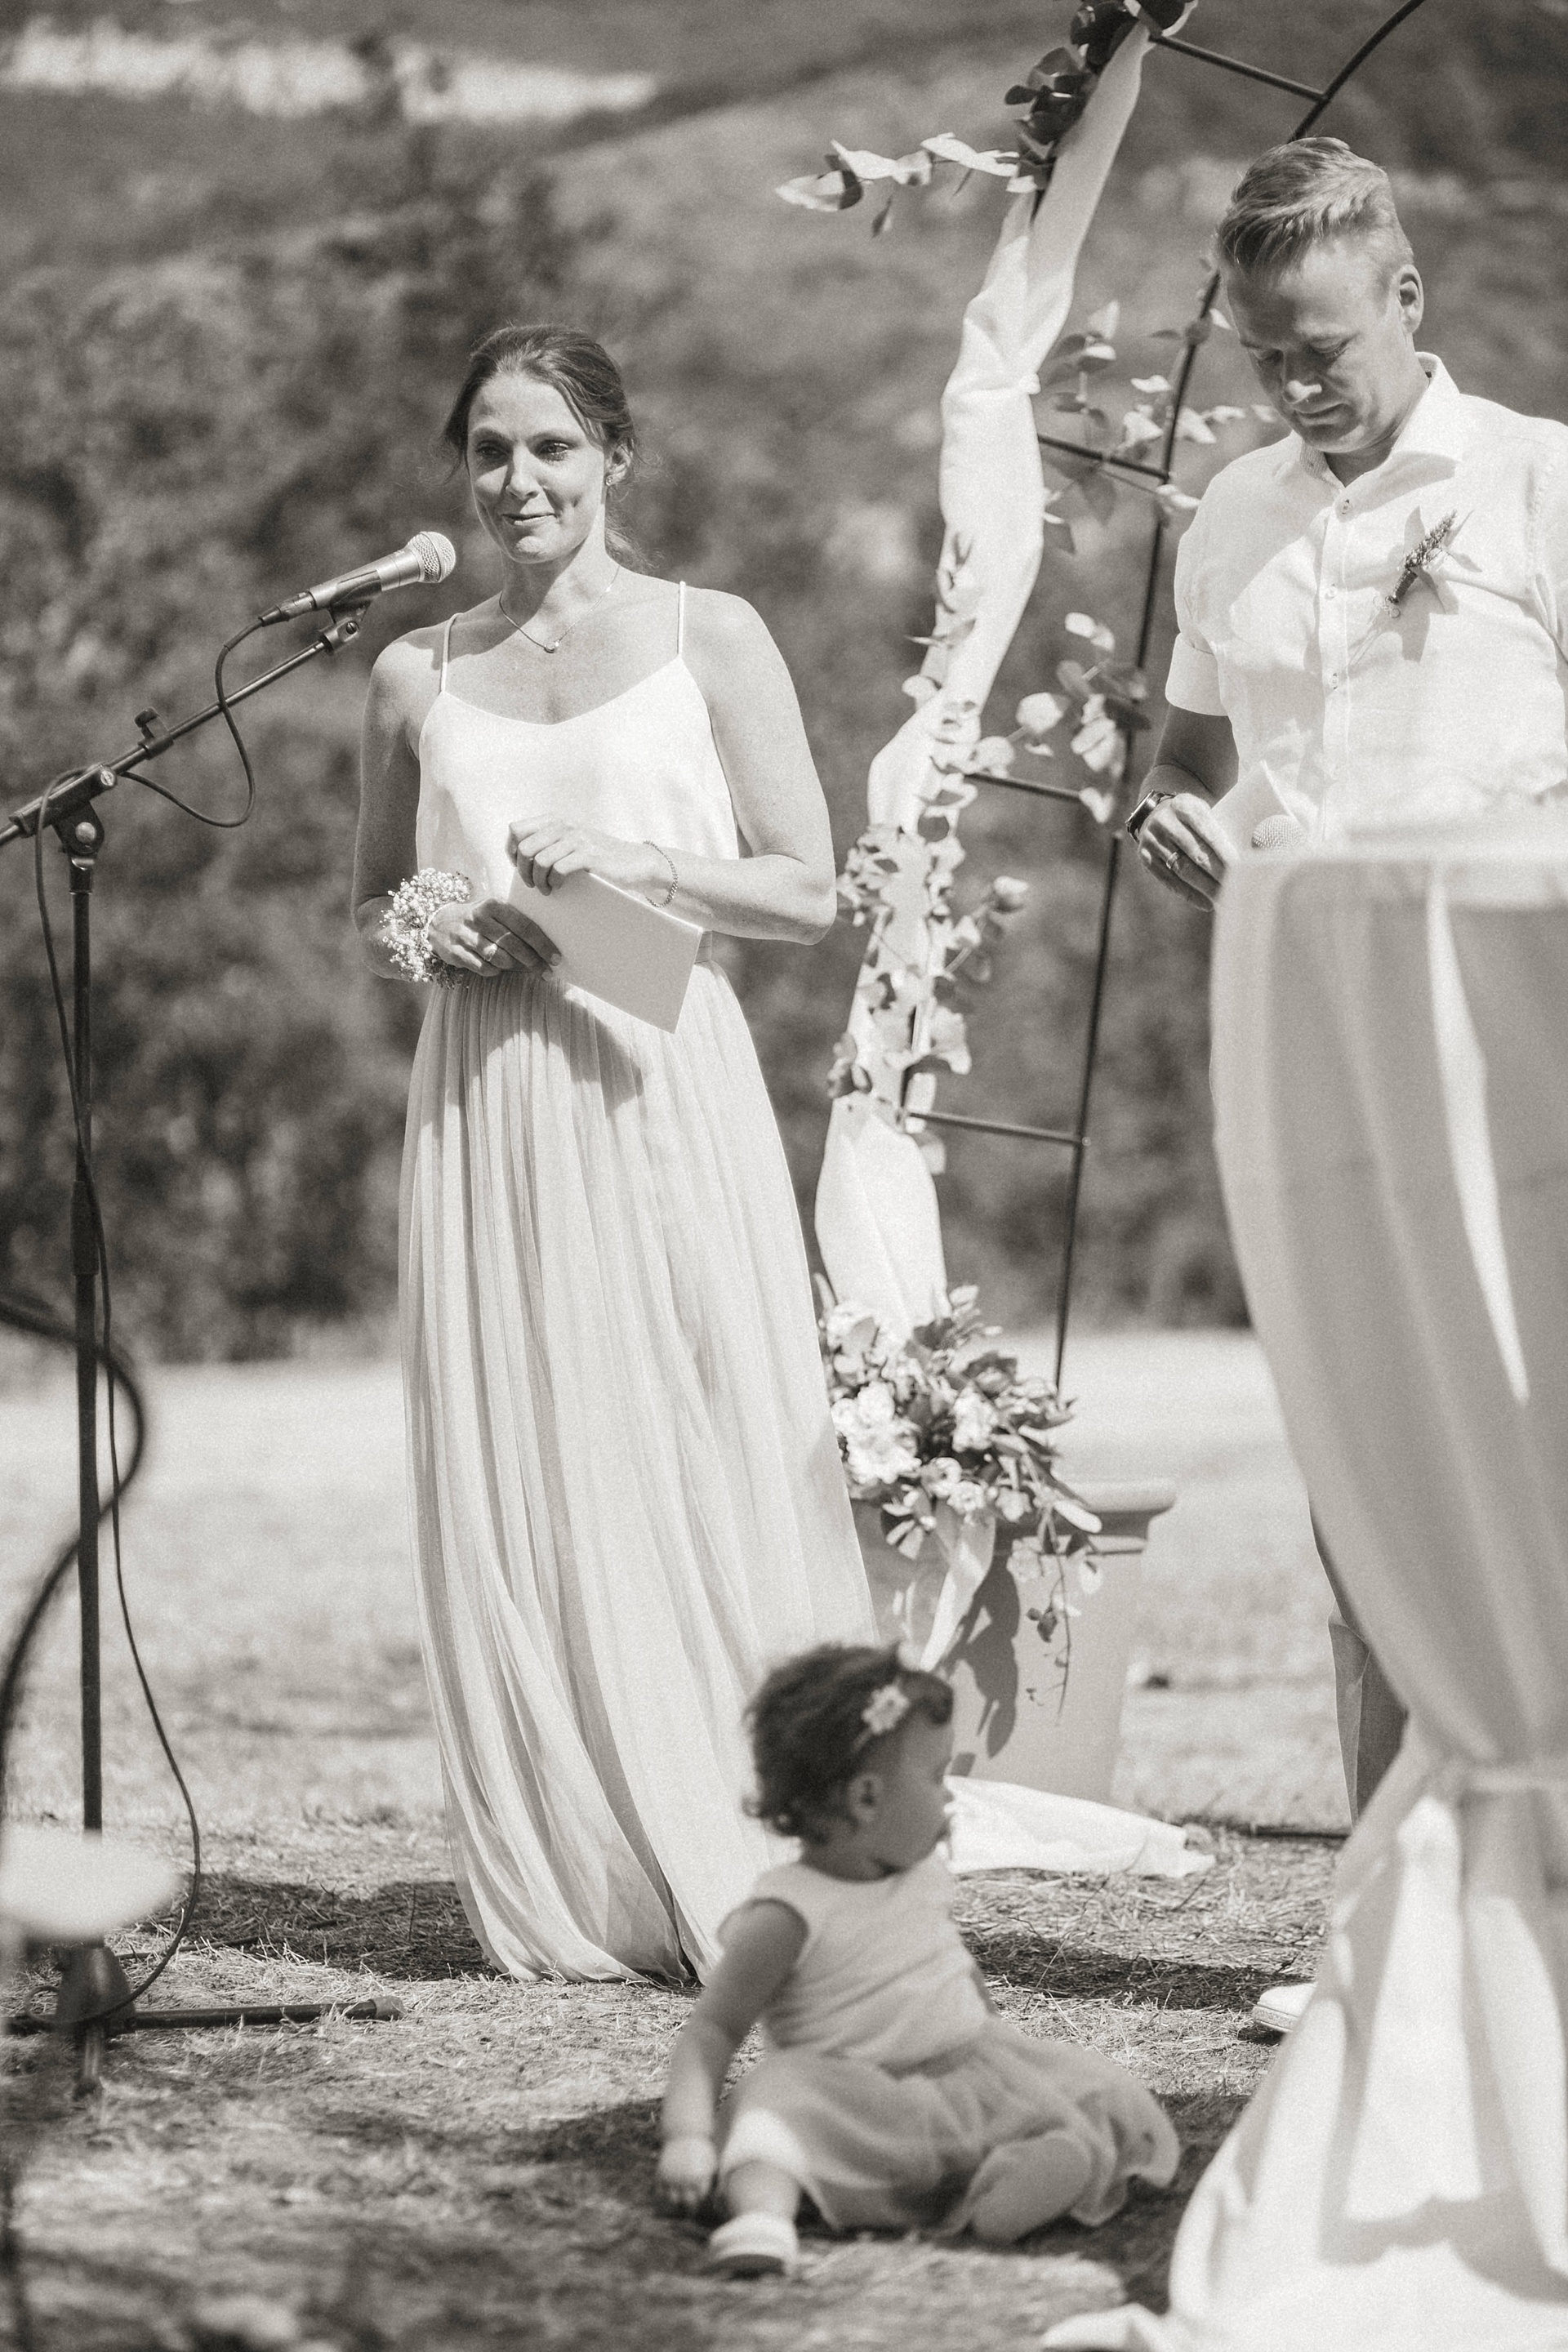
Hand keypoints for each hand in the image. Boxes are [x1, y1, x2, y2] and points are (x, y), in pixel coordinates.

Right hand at [425, 895, 560, 977]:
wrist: (439, 922)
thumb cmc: (479, 919)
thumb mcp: (495, 911)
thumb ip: (517, 921)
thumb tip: (547, 945)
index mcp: (494, 904)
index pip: (525, 926)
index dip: (542, 944)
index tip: (556, 957)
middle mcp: (479, 918)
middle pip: (513, 944)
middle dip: (533, 960)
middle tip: (546, 971)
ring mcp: (466, 936)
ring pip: (498, 958)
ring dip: (514, 966)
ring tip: (523, 968)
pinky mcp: (456, 952)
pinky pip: (483, 968)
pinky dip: (494, 971)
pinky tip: (498, 968)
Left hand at [508, 816, 654, 897]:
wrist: (634, 861)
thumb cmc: (598, 856)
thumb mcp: (571, 840)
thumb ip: (548, 840)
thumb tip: (517, 856)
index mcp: (556, 821)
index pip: (516, 830)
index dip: (511, 851)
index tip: (519, 867)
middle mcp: (564, 826)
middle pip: (524, 848)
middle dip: (523, 871)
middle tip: (531, 884)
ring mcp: (577, 839)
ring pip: (539, 861)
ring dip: (538, 881)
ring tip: (545, 889)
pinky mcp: (589, 856)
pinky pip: (558, 869)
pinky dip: (553, 882)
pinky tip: (558, 887)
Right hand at [655, 2134, 717, 2215]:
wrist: (683, 2132)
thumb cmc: (701, 2149)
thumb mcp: (711, 2163)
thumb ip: (715, 2180)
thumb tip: (718, 2200)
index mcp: (701, 2176)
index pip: (701, 2197)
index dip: (702, 2198)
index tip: (701, 2197)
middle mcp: (686, 2178)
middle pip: (689, 2203)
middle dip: (691, 2207)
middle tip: (692, 2207)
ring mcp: (673, 2176)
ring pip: (674, 2200)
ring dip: (677, 2201)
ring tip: (680, 2199)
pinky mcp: (662, 2173)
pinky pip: (660, 2191)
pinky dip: (664, 2193)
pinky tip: (670, 2190)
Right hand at [1137, 792, 1233, 909]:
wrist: (1156, 811)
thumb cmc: (1191, 815)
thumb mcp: (1204, 809)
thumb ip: (1220, 827)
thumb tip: (1247, 853)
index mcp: (1184, 805)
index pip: (1207, 831)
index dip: (1224, 851)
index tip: (1240, 868)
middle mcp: (1165, 821)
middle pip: (1195, 853)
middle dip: (1217, 872)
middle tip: (1237, 888)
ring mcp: (1152, 840)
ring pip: (1182, 869)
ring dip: (1205, 887)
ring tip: (1224, 899)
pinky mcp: (1144, 857)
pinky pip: (1168, 880)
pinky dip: (1189, 894)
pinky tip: (1206, 903)